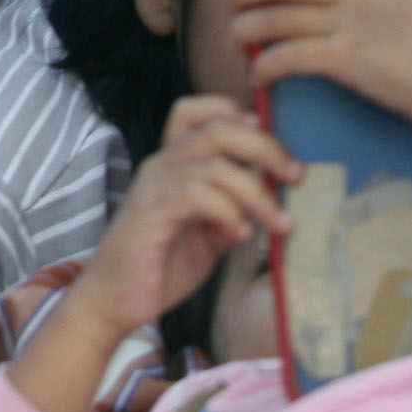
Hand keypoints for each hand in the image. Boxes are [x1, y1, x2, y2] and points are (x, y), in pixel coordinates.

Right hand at [60, 97, 298, 344]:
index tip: (271, 136)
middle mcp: (161, 165)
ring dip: (257, 193)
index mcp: (173, 163)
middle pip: (216, 129)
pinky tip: (241, 235)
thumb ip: (234, 210)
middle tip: (297, 175)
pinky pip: (197, 196)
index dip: (232, 110)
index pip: (193, 110)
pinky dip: (229, 212)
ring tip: (281, 224)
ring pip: (213, 165)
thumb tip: (275, 202)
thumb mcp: (209, 232)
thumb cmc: (162, 264)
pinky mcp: (150, 215)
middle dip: (265, 147)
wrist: (115, 301)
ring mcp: (153, 188)